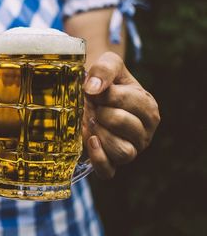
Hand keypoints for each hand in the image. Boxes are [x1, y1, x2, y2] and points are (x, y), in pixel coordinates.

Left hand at [82, 52, 159, 178]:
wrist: (86, 96)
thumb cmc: (102, 81)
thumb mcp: (108, 64)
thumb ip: (105, 68)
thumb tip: (93, 89)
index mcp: (148, 108)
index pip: (134, 103)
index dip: (108, 95)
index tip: (96, 90)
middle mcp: (143, 132)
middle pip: (128, 127)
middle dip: (104, 113)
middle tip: (93, 107)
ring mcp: (129, 150)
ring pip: (123, 152)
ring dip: (101, 134)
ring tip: (91, 121)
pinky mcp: (110, 164)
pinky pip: (108, 171)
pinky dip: (98, 158)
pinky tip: (89, 140)